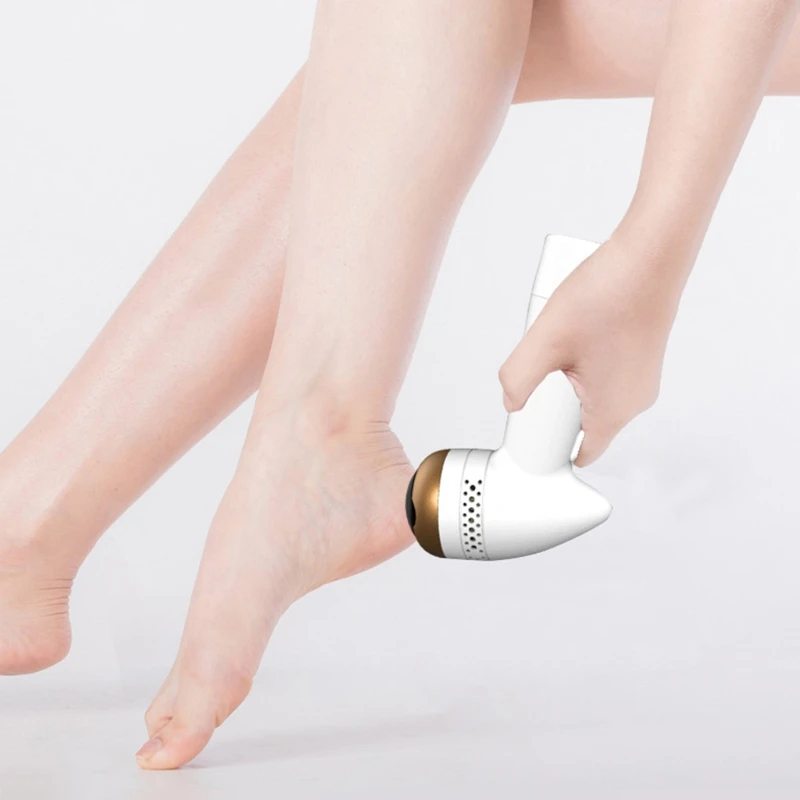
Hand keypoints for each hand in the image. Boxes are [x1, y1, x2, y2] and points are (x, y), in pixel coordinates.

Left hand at [499, 234, 686, 465]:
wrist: (651, 256)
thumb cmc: (610, 295)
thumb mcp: (545, 341)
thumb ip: (518, 379)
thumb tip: (510, 401)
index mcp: (613, 411)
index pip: (580, 454)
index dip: (550, 448)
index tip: (532, 428)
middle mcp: (634, 401)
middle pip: (582, 422)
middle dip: (554, 403)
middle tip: (544, 366)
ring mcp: (642, 379)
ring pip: (592, 394)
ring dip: (569, 376)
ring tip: (561, 342)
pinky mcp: (641, 358)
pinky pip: (605, 372)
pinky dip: (585, 360)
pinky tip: (576, 330)